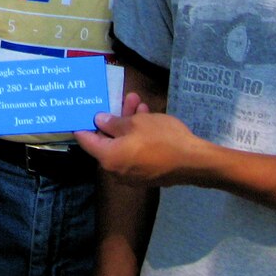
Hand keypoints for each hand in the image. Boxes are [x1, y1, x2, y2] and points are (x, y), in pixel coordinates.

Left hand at [74, 107, 206, 186]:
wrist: (194, 162)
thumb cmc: (162, 139)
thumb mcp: (136, 123)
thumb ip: (113, 122)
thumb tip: (98, 121)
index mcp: (108, 158)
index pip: (86, 140)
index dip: (83, 124)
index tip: (81, 111)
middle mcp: (116, 171)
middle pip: (107, 141)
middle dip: (115, 118)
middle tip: (122, 100)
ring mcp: (132, 175)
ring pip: (123, 144)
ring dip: (129, 123)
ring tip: (139, 103)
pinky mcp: (147, 174)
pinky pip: (135, 153)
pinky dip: (138, 137)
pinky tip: (148, 118)